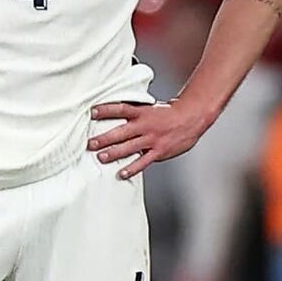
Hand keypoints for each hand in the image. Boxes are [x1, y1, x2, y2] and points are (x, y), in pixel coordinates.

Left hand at [87, 101, 211, 178]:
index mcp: (142, 112)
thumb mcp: (150, 108)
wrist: (191, 118)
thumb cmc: (169, 113)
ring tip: (101, 157)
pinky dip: (132, 168)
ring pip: (129, 148)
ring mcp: (152, 139)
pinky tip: (121, 173)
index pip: (121, 109)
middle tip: (90, 143)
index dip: (106, 110)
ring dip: (114, 153)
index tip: (92, 112)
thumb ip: (135, 112)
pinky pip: (143, 162)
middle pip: (121, 132)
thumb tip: (116, 112)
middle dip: (104, 138)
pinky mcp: (158, 151)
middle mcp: (145, 126)